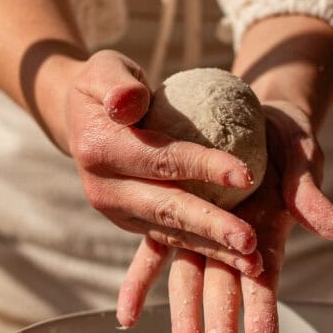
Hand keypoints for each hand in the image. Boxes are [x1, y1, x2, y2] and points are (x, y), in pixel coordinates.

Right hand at [63, 49, 263, 274]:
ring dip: (213, 251)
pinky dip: (205, 250)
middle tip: (250, 240)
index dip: (205, 167)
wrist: (79, 117)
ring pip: (171, 232)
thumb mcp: (106, 68)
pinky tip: (239, 260)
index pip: (161, 160)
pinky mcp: (132, 222)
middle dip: (211, 226)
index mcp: (100, 150)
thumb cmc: (107, 84)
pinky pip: (172, 237)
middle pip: (167, 208)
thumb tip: (127, 101)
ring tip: (252, 264)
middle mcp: (105, 189)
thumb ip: (118, 83)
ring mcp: (117, 211)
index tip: (247, 174)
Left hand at [116, 100, 332, 332]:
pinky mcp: (177, 213)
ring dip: (186, 321)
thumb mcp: (303, 158)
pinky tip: (125, 317)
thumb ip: (309, 194)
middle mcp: (234, 240)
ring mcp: (203, 230)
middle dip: (223, 332)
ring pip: (190, 281)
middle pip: (226, 291)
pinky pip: (153, 252)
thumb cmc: (287, 139)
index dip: (264, 310)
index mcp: (266, 231)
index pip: (265, 277)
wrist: (255, 114)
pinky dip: (140, 281)